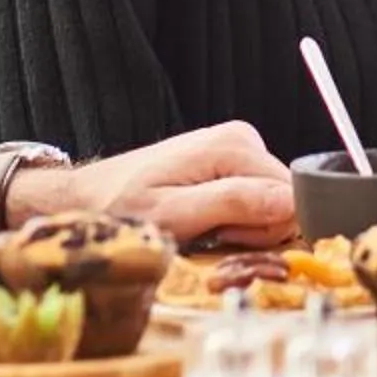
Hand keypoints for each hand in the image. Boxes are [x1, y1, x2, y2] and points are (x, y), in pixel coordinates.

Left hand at [24, 121, 297, 249]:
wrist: (85, 198)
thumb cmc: (120, 209)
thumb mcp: (173, 214)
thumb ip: (234, 204)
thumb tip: (292, 203)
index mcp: (235, 145)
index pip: (291, 198)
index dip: (264, 230)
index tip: (225, 237)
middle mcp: (244, 140)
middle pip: (283, 202)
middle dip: (252, 229)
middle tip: (208, 234)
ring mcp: (237, 151)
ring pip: (271, 207)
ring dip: (242, 228)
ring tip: (202, 229)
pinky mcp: (229, 166)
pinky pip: (255, 203)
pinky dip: (234, 222)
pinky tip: (205, 223)